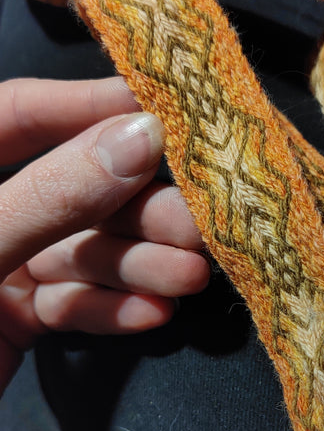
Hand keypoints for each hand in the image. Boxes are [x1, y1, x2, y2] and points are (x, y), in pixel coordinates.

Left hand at [0, 77, 208, 394]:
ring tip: (190, 278)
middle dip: (132, 208)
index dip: (89, 107)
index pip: (15, 114)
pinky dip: (107, 311)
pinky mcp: (5, 323)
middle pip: (62, 189)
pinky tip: (152, 315)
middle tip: (197, 223)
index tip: (165, 113)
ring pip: (73, 253)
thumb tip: (139, 136)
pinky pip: (63, 305)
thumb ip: (48, 197)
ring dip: (134, 266)